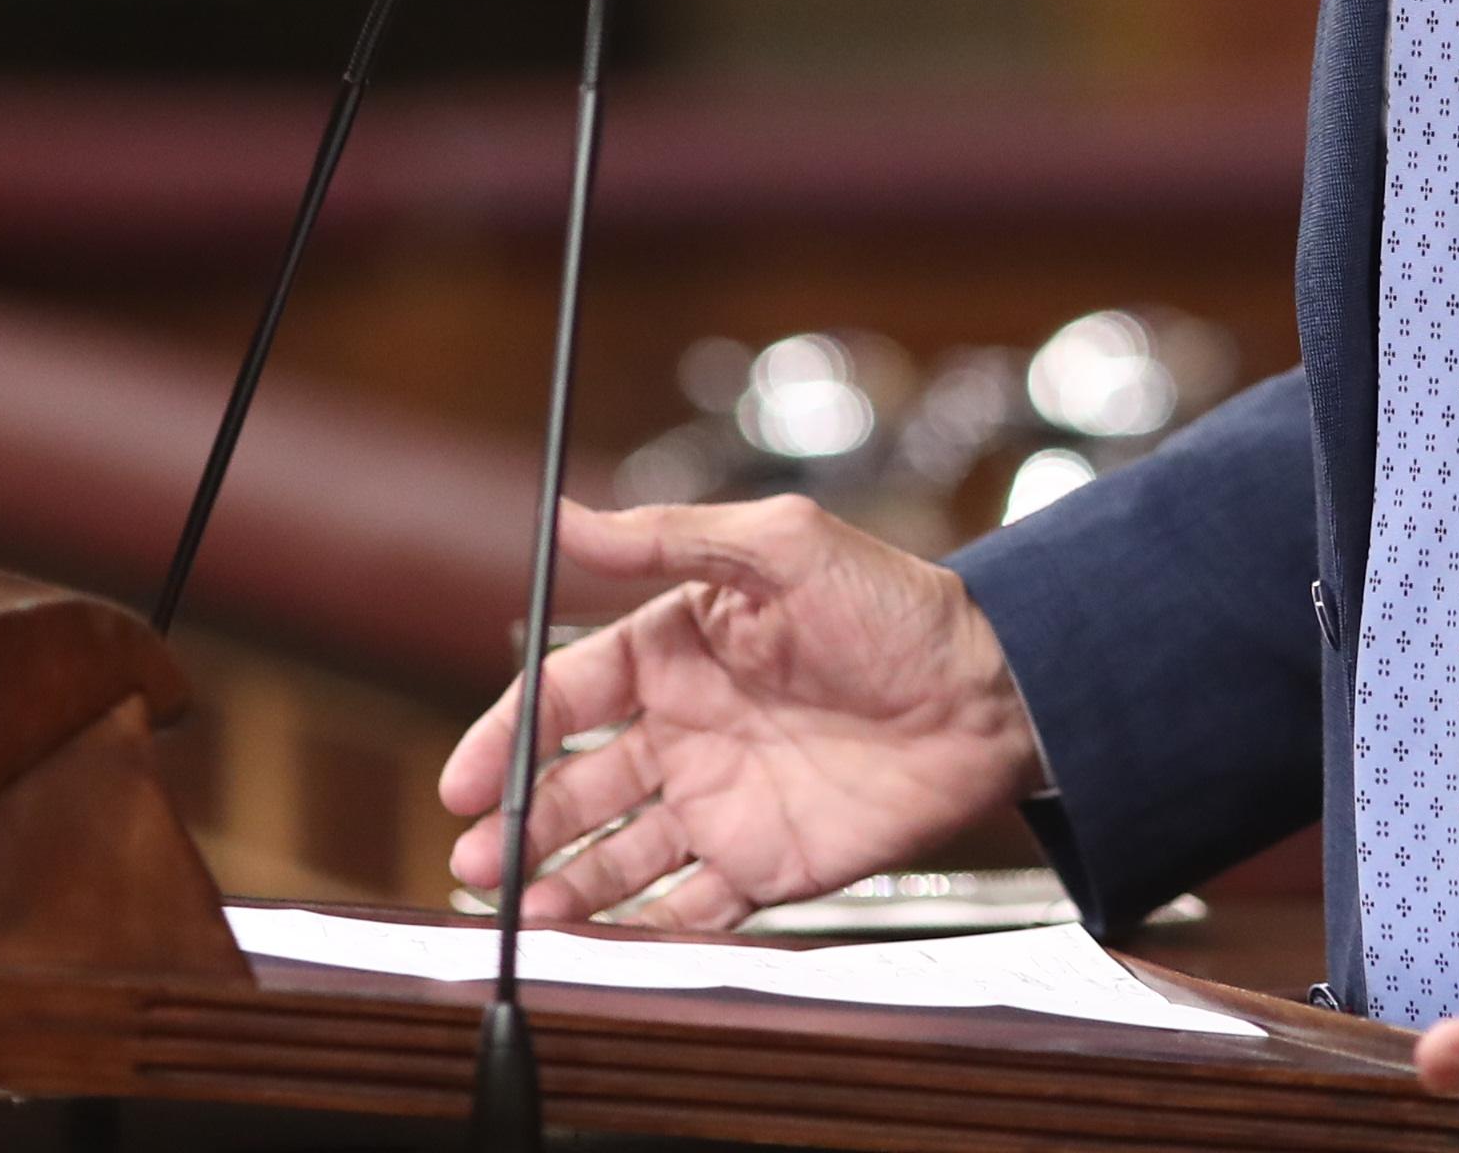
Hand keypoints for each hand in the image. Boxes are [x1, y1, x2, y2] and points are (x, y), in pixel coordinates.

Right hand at [436, 496, 1045, 928]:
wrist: (995, 690)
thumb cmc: (895, 604)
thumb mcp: (782, 545)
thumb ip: (671, 536)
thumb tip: (567, 515)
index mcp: (676, 650)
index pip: (567, 697)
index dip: (508, 738)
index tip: (463, 780)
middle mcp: (688, 729)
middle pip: (576, 786)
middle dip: (518, 826)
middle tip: (475, 864)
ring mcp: (724, 801)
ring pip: (619, 853)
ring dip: (564, 884)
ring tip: (522, 912)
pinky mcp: (769, 863)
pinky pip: (691, 905)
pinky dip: (644, 928)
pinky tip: (603, 943)